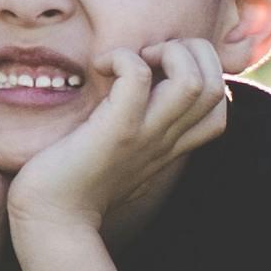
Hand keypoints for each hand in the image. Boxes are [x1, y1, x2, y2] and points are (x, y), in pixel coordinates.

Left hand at [6, 38, 232, 237]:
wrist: (50, 219)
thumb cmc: (73, 182)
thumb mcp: (119, 153)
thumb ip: (137, 130)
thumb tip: (135, 98)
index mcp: (169, 144)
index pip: (219, 104)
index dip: (200, 70)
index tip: (157, 67)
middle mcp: (165, 139)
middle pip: (217, 85)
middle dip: (192, 52)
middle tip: (148, 55)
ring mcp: (145, 135)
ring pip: (194, 81)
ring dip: (168, 52)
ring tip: (134, 57)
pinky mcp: (116, 131)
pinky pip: (138, 79)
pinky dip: (123, 58)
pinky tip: (99, 65)